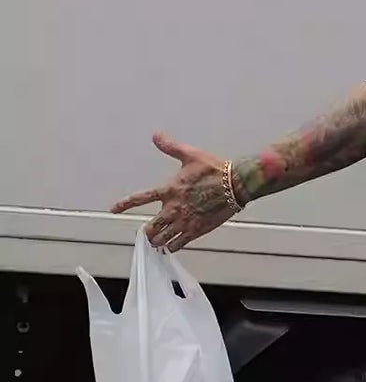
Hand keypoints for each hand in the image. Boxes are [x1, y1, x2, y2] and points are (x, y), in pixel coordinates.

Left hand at [111, 134, 238, 250]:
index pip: (140, 198)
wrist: (236, 184)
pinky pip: (179, 244)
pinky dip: (173, 247)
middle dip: (148, 232)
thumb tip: (156, 134)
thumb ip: (170, 147)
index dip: (124, 205)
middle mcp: (173, 208)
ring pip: (162, 239)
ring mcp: (185, 221)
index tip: (113, 210)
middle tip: (148, 233)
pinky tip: (172, 247)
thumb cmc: (214, 169)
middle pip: (150, 227)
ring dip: (158, 241)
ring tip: (157, 242)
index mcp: (169, 190)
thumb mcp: (190, 155)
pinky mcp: (197, 230)